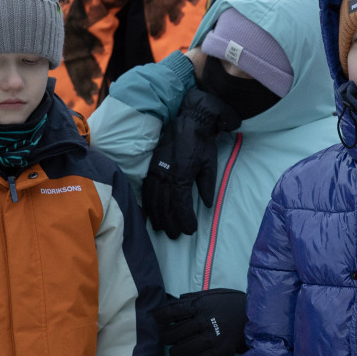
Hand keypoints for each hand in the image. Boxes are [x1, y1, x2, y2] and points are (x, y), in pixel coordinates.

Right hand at [141, 86, 239, 239]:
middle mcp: (165, 175)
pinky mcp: (151, 166)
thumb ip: (207, 186)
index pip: (180, 205)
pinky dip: (148, 204)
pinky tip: (150, 213)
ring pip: (153, 200)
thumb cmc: (202, 142)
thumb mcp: (210, 165)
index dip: (185, 220)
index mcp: (181, 176)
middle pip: (164, 206)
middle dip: (171, 222)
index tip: (190, 230)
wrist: (190, 120)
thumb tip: (206, 205)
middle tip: (176, 235)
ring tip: (163, 229)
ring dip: (158, 216)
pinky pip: (146, 189)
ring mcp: (155, 171)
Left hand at [153, 289, 247, 355]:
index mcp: (199, 305)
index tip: (158, 320)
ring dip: (175, 352)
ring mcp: (210, 339)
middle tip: (170, 338)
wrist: (256, 318)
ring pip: (178, 352)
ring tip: (179, 350)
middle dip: (166, 338)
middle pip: (170, 335)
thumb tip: (170, 303)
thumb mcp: (213, 294)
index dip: (159, 318)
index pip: (169, 313)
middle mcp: (202, 322)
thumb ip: (192, 298)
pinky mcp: (218, 354)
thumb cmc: (231, 304)